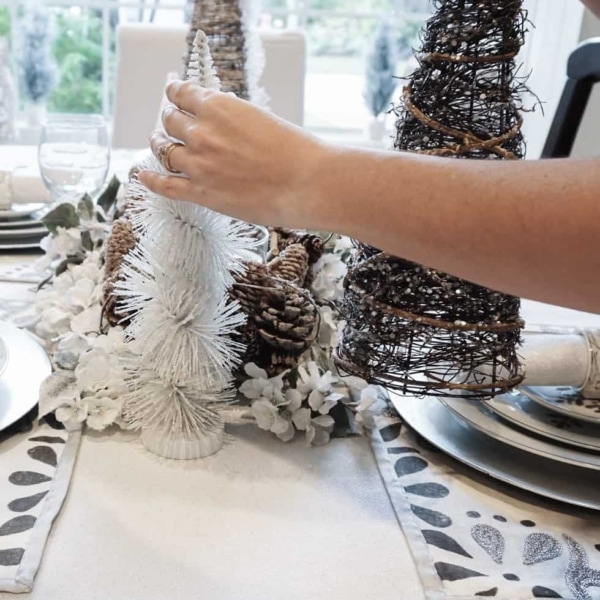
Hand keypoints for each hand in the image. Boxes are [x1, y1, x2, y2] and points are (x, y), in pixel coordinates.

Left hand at [139, 79, 329, 228]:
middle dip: (169, 119)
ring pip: (163, 150)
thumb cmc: (295, 150)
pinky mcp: (201, 193)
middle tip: (170, 121)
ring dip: (158, 144)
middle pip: (170, 121)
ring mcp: (198, 164)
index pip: (182, 93)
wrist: (306, 183)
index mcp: (218, 107)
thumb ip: (233, 117)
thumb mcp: (261, 118)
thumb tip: (219, 120)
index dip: (175, 92)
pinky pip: (164, 185)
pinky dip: (149, 180)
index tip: (173, 93)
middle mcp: (201, 132)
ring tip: (157, 143)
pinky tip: (142, 176)